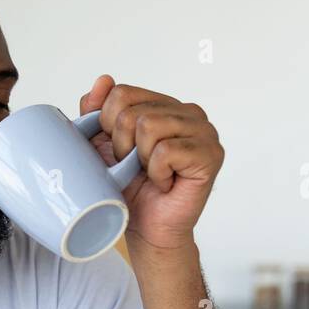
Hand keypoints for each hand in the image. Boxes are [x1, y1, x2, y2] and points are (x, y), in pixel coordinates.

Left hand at [79, 74, 223, 250]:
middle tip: (136, 168)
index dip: (108, 126)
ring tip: (150, 173)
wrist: (145, 229)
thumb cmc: (129, 189)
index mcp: (163, 105)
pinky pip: (166, 151)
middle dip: (122, 147)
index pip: (122, 93)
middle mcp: (187, 112)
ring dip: (139, 159)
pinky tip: (165, 182)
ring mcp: (203, 131)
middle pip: (132, 111)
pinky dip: (157, 172)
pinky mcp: (211, 154)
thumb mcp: (102, 146)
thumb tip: (104, 80)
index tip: (119, 152)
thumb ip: (97, 111)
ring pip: (149, 126)